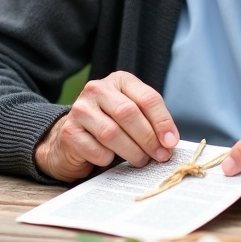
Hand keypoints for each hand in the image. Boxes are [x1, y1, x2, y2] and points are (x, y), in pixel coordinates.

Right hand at [34, 71, 178, 181]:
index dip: (162, 122)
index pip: (147, 98)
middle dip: (148, 138)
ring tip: (140, 160)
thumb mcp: (132, 115)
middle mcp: (97, 89)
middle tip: (160, 156)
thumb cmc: (109, 125)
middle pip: (129, 113)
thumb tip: (169, 142)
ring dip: (132, 151)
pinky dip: (107, 159)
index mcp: (119, 81)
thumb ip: (150, 122)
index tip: (171, 142)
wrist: (72, 138)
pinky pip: (96, 149)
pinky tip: (110, 159)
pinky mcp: (69, 131)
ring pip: (112, 132)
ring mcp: (80, 109)